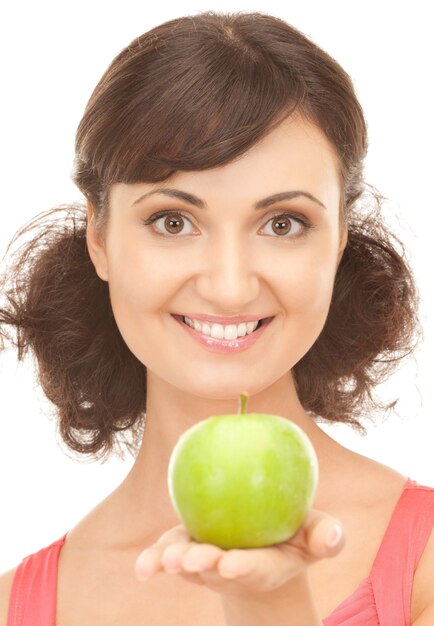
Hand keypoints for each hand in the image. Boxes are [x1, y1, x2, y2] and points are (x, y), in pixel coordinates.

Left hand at [134, 509, 343, 596]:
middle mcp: (233, 567)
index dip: (243, 567)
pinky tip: (142, 568)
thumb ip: (326, 536)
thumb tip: (333, 537)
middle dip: (204, 567)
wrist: (265, 545)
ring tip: (164, 563)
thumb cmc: (294, 536)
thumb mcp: (316, 535)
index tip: (230, 565)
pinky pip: (170, 554)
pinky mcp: (189, 551)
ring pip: (190, 564)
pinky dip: (154, 560)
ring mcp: (208, 562)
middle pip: (217, 569)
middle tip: (192, 561)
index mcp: (266, 566)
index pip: (256, 567)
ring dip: (176, 563)